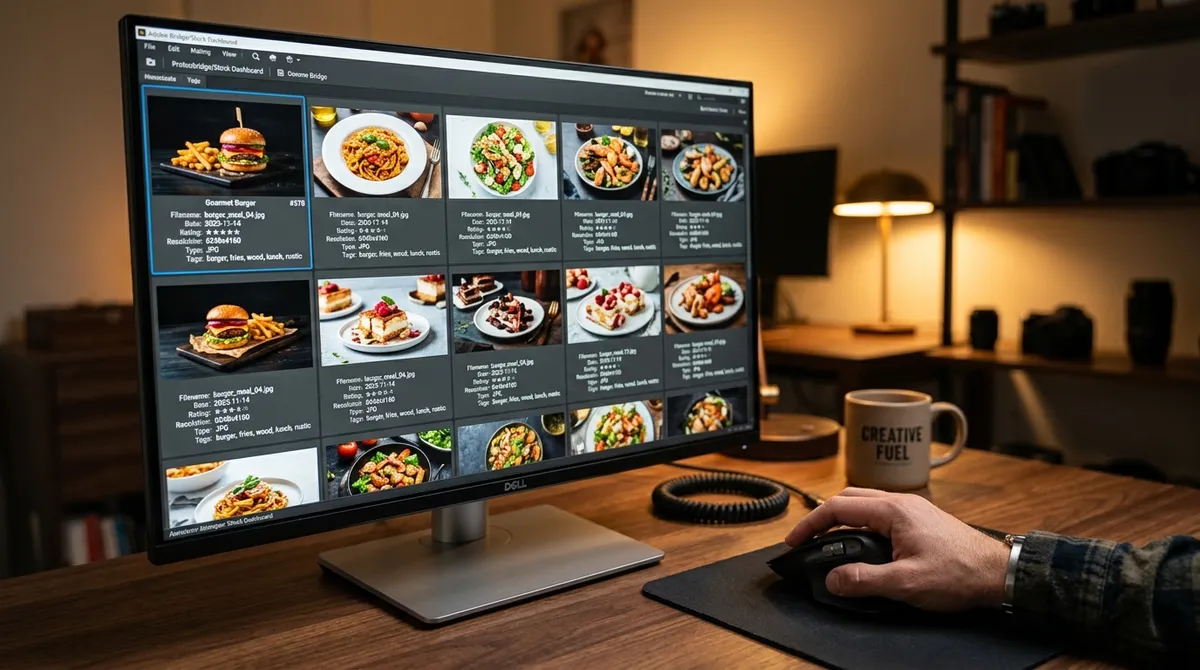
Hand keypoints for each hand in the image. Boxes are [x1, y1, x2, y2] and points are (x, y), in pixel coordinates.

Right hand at [784, 488, 1009, 611]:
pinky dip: (862, 522)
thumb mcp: (906, 584)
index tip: (794, 540)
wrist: (998, 574)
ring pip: (865, 503)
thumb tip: (833, 579)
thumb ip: (864, 580)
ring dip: (843, 517)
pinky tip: (863, 542)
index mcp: (893, 511)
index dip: (810, 524)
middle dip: (823, 516)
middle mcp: (902, 502)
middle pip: (849, 498)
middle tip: (807, 538)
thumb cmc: (960, 574)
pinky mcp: (921, 519)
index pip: (838, 507)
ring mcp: (913, 509)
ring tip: (829, 540)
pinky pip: (881, 512)